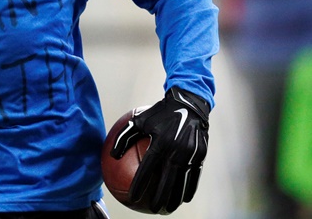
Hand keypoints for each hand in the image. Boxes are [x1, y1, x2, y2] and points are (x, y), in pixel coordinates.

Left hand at [110, 87, 209, 213]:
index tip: (132, 196)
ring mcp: (190, 153)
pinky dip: (190, 188)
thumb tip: (111, 155)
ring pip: (182, 181)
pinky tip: (184, 198)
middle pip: (167, 180)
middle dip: (159, 197)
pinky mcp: (200, 154)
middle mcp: (176, 149)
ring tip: (168, 209)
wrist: (188, 103)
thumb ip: (124, 137)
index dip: (140, 184)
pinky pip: (195, 176)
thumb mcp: (138, 120)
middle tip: (153, 209)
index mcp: (160, 141)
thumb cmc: (159, 113)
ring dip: (175, 197)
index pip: (148, 168)